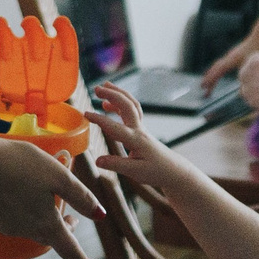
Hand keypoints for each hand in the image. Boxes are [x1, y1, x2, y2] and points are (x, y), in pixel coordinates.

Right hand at [0, 140, 103, 258]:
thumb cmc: (22, 164)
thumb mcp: (58, 175)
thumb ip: (81, 196)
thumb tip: (100, 215)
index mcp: (46, 223)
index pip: (69, 249)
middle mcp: (27, 230)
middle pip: (51, 237)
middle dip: (63, 232)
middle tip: (70, 219)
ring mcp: (8, 226)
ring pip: (32, 228)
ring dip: (42, 220)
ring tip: (44, 198)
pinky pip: (14, 221)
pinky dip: (23, 214)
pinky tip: (19, 195)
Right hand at [87, 82, 197, 198]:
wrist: (172, 170)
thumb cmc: (155, 172)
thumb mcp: (135, 172)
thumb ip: (116, 165)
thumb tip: (97, 160)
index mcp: (136, 140)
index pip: (116, 127)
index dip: (100, 120)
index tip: (86, 114)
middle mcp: (139, 130)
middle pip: (128, 106)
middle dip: (113, 95)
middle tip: (97, 89)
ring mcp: (140, 127)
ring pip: (130, 104)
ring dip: (118, 93)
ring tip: (103, 86)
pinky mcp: (140, 129)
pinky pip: (130, 111)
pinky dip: (119, 104)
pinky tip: (107, 105)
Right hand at [199, 34, 258, 92]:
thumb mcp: (254, 67)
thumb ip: (247, 79)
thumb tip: (241, 92)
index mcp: (232, 60)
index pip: (218, 71)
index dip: (210, 79)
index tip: (203, 86)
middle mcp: (229, 57)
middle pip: (215, 68)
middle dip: (209, 78)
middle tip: (203, 88)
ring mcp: (231, 55)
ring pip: (218, 65)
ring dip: (212, 73)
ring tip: (207, 81)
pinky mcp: (235, 55)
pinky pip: (222, 63)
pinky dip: (218, 69)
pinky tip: (220, 72)